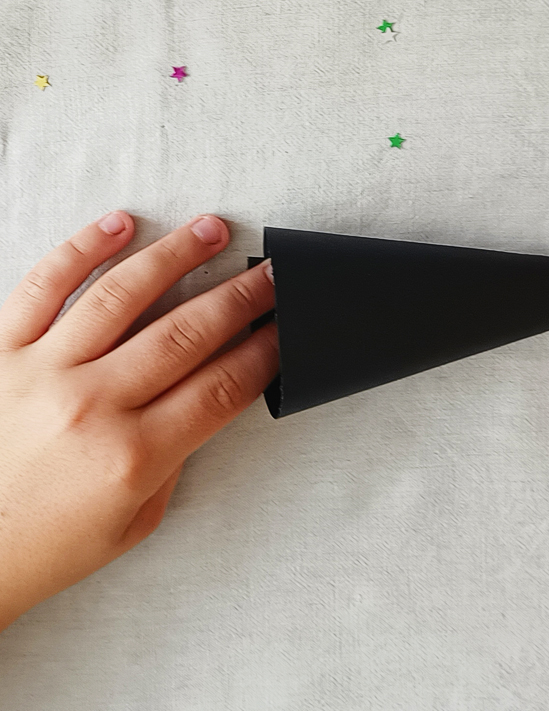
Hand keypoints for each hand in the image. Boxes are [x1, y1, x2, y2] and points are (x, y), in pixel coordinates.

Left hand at [0, 212, 277, 631]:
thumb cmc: (46, 545)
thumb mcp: (135, 518)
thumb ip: (176, 452)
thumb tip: (211, 386)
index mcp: (132, 456)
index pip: (221, 386)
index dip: (263, 351)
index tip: (285, 328)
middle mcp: (90, 406)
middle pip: (187, 332)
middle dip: (241, 297)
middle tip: (271, 274)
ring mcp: (41, 372)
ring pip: (124, 294)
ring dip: (177, 255)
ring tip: (212, 229)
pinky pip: (44, 285)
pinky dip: (83, 248)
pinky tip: (120, 224)